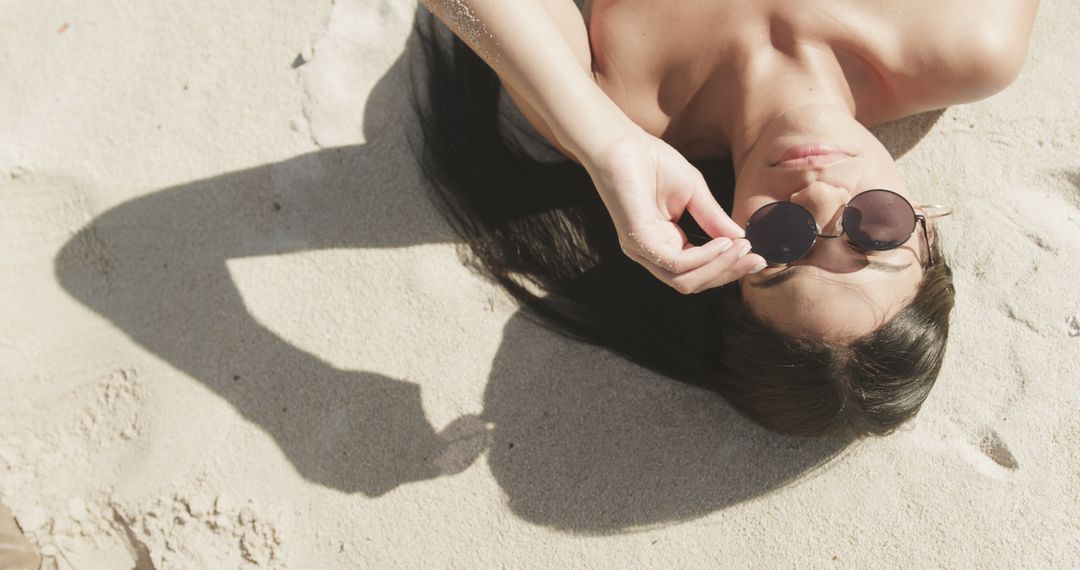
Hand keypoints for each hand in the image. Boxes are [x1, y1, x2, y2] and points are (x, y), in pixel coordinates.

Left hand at [582, 128, 766, 293]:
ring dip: (720, 268)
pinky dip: (704, 256)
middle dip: (729, 272)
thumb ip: (714, 219)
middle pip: (694, 282)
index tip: (757, 256)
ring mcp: (642, 250)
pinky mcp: (638, 241)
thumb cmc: (653, 162)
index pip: (697, 270)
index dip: (728, 266)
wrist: (622, 142)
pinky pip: (676, 263)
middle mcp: (651, 252)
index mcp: (663, 243)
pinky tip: (722, 243)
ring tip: (742, 250)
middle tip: (756, 259)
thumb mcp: (695, 193)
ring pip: (685, 280)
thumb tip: (742, 240)